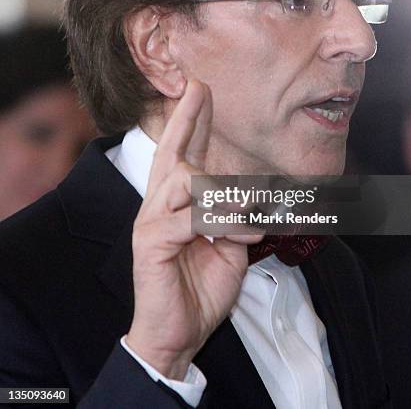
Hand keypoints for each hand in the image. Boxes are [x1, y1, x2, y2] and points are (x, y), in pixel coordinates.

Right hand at [126, 80, 262, 379]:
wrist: (177, 334)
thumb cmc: (200, 289)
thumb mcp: (228, 247)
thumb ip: (234, 218)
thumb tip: (249, 198)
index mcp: (176, 204)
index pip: (182, 154)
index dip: (191, 122)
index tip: (200, 93)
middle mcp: (159, 205)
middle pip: (173, 152)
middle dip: (188, 117)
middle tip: (200, 87)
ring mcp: (151, 221)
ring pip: (187, 181)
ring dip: (225, 193)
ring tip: (249, 210)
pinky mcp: (151, 242)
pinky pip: (193, 218)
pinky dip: (224, 223)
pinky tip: (244, 235)